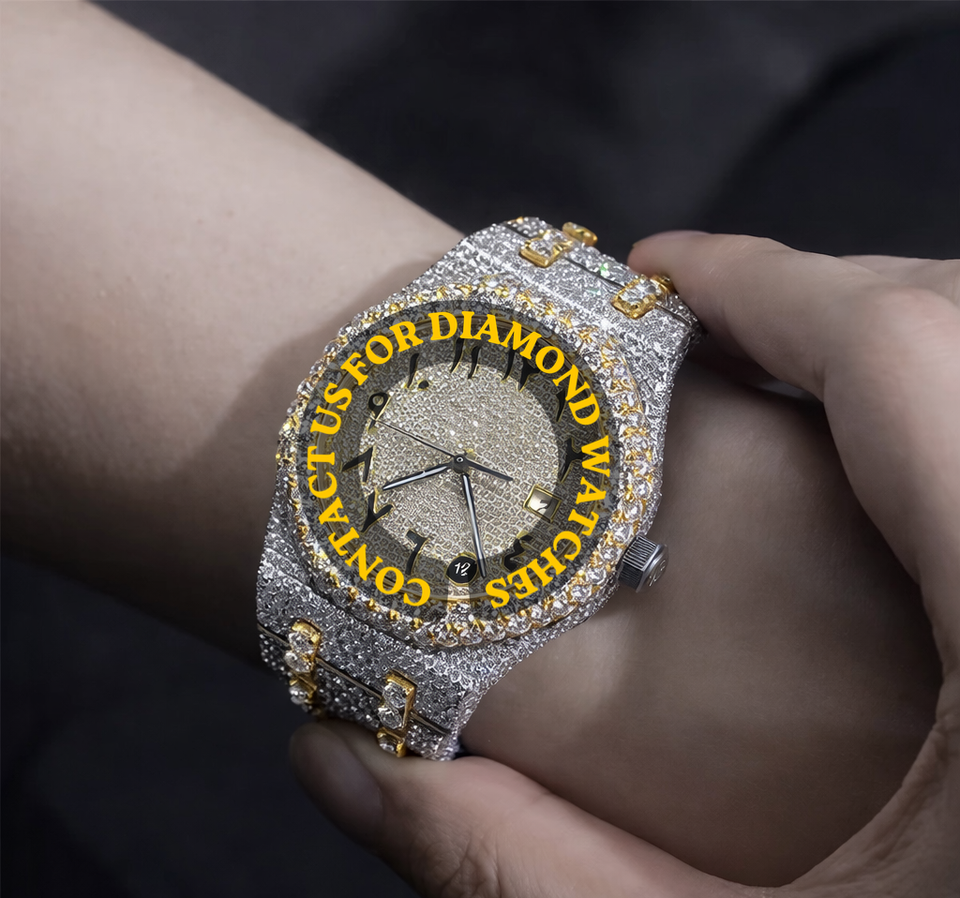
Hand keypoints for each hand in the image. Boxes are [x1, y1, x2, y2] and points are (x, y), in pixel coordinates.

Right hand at [292, 237, 957, 894]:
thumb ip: (527, 871)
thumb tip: (333, 764)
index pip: (901, 350)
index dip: (765, 281)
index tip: (654, 268)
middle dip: (829, 303)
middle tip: (701, 324)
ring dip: (905, 352)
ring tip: (787, 374)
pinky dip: (955, 418)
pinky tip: (895, 482)